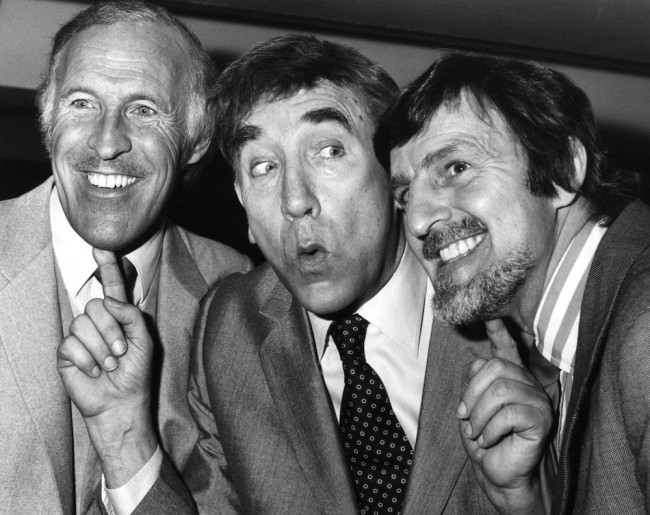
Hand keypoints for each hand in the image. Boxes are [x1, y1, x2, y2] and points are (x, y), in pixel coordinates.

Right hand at [57, 249, 156, 486]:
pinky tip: (95, 372)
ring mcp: (80, 335)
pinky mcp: (66, 352)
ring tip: (110, 366)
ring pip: (83, 324)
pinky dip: (88, 361)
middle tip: (121, 354)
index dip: (107, 267)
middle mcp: (99, 321)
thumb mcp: (144, 341)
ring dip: (101, 349)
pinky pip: (72, 344)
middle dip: (112, 332)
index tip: (101, 248)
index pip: (112, 286)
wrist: (121, 403)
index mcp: (120, 316)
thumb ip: (131, 315)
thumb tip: (107, 301)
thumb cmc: (136, 373)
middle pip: (97, 305)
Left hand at [457, 319, 552, 513]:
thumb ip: (473, 380)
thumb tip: (477, 361)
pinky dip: (490, 429)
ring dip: (479, 416)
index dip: (499, 331)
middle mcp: (526, 382)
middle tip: (465, 416)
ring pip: (500, 391)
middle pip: (494, 368)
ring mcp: (537, 399)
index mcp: (509, 377)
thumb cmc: (483, 438)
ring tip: (477, 432)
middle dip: (472, 393)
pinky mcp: (542, 418)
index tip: (491, 315)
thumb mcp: (470, 405)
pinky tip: (489, 440)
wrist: (495, 473)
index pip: (507, 348)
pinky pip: (509, 413)